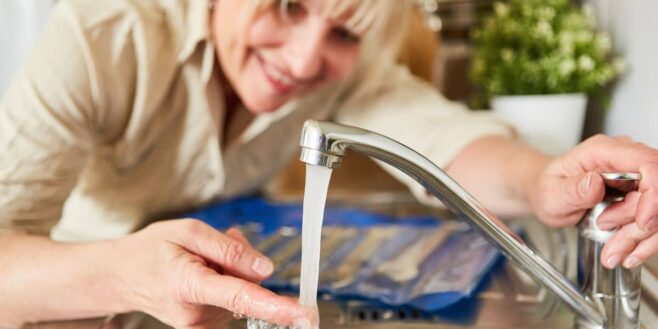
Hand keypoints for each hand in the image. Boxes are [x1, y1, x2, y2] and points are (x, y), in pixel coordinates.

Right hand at [108, 219, 314, 328]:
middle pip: (246, 288)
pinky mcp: (204, 327)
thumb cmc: (151, 250)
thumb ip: (230, 249)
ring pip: (241, 293)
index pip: (240, 297)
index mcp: (190, 285)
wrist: (121, 276)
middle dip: (240, 264)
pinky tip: (205, 272)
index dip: (275, 306)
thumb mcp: (189, 232)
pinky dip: (226, 283)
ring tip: (200, 261)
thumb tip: (265, 268)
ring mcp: (200, 324)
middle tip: (209, 250)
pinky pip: (233, 301)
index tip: (301, 314)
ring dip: (231, 272)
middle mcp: (196, 314)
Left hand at [530, 134, 657, 268]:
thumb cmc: (547, 187)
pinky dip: (644, 242)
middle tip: (613, 244)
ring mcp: (636, 179)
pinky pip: (654, 222)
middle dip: (640, 226)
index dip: (654, 195)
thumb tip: (595, 182)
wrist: (545, 192)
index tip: (642, 222)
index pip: (647, 163)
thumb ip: (573, 189)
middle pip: (656, 192)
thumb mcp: (551, 192)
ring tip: (614, 253)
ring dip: (642, 238)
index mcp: (603, 151)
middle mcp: (625, 161)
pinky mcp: (640, 197)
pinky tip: (628, 252)